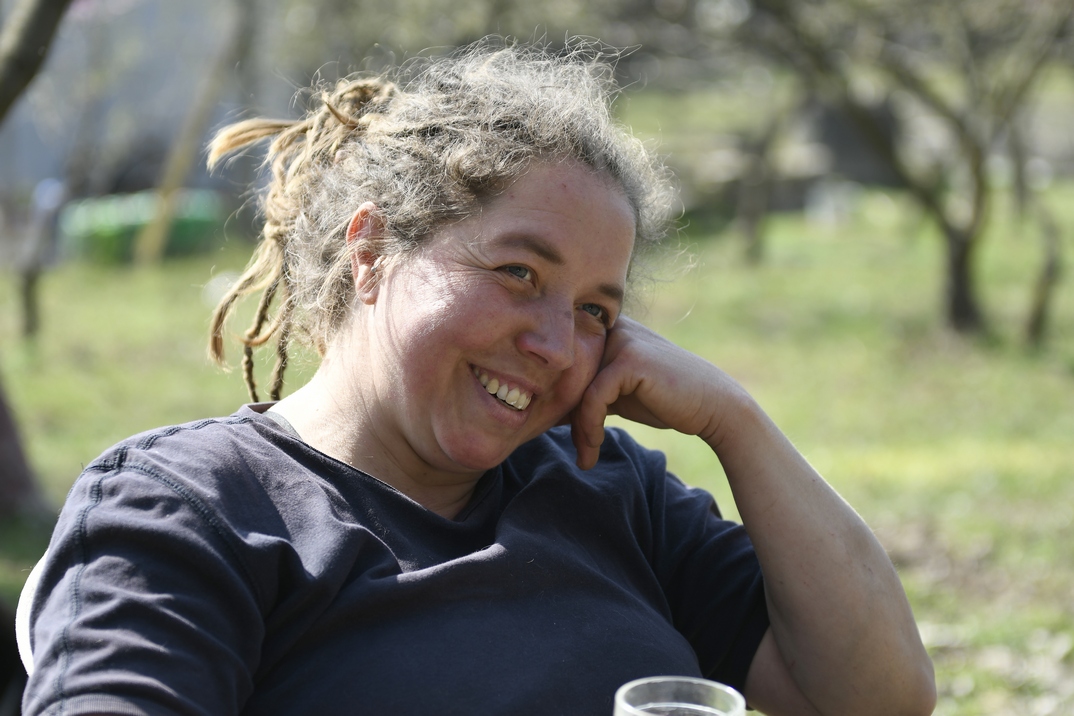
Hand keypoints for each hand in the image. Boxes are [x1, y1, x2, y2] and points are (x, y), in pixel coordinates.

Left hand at [568, 317, 740, 468]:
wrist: (714, 406)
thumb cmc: (667, 401)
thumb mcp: (618, 395)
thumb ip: (589, 393)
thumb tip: (548, 409)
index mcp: (608, 330)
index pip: (566, 365)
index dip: (558, 400)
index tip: (558, 432)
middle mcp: (612, 328)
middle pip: (567, 376)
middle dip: (564, 416)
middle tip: (573, 451)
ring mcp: (621, 340)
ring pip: (577, 389)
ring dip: (578, 429)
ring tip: (586, 457)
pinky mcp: (629, 359)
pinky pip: (593, 398)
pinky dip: (589, 428)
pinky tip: (594, 449)